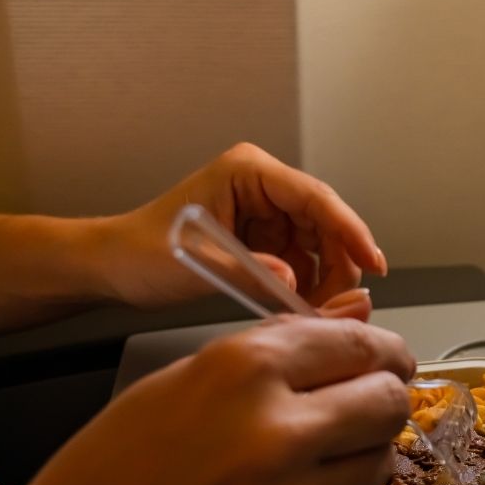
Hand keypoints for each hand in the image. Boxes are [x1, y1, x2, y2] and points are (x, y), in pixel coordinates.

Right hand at [0, 318, 416, 484]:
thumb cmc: (103, 481)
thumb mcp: (174, 385)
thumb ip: (264, 356)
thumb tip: (336, 338)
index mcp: (243, 374)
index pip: (356, 344)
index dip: (383, 348)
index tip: (390, 355)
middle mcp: (282, 435)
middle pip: (387, 401)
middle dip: (386, 395)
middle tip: (375, 398)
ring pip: (379, 462)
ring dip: (362, 452)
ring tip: (317, 457)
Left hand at [98, 143, 388, 314]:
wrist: (113, 266)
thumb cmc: (140, 251)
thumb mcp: (196, 262)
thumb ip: (249, 272)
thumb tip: (294, 283)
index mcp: (248, 172)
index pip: (315, 197)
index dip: (349, 229)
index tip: (372, 261)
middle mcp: (263, 187)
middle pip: (324, 222)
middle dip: (339, 263)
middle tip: (344, 303)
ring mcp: (266, 213)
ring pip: (318, 244)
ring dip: (325, 278)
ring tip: (320, 311)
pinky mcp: (264, 239)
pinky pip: (301, 261)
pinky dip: (307, 286)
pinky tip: (304, 308)